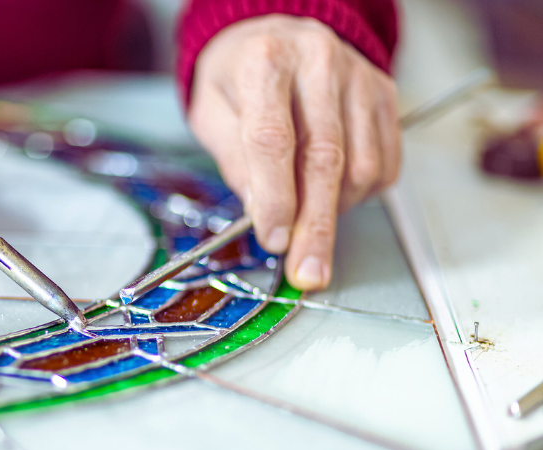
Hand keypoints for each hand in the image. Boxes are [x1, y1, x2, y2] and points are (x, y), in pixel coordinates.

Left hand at [188, 15, 400, 290]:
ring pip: (360, 165)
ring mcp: (358, 77)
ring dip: (335, 210)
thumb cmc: (238, 77)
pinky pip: (384, 162)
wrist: (275, 35)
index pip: (272, 139)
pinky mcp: (384, 94)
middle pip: (324, 158)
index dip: (274, 197)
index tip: (273, 239)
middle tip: (307, 270)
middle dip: (315, 226)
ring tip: (308, 219)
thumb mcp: (211, 112)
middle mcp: (318, 62)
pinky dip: (361, 194)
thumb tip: (261, 213)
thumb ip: (234, 160)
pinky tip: (333, 193)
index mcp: (265, 61)